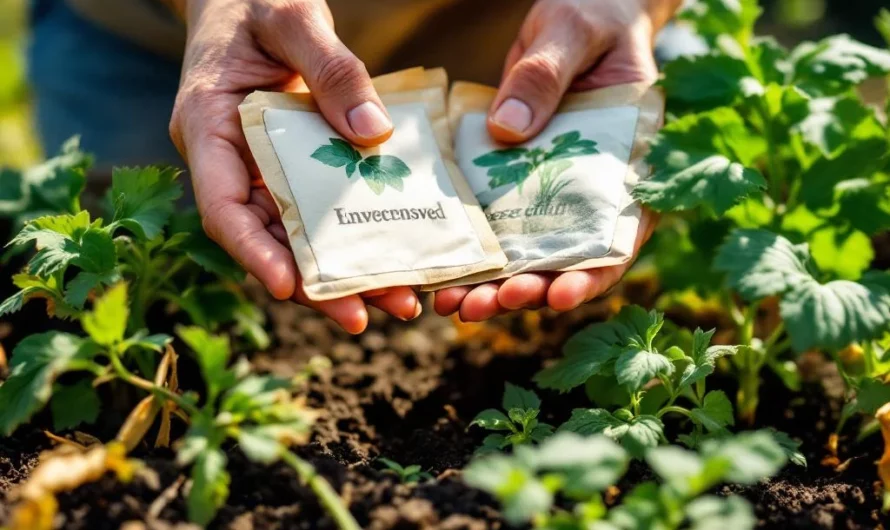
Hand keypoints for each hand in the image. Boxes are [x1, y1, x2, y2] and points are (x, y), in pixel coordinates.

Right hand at [169, 0, 419, 333]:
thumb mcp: (292, 16)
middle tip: (364, 316)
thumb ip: (330, 68)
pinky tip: (391, 258)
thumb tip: (371, 134)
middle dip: (313, 282)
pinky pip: (316, 208)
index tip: (290, 287)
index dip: (253, 253)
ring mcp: (257, 166)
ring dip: (340, 270)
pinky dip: (349, 235)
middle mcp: (228, 159)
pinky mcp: (288, 164)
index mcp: (206, 126)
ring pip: (295, 232)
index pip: (222, 206)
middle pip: (266, 236)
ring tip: (395, 301)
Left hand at [434, 0, 678, 320]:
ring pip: (532, 254)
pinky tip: (444, 276)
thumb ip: (546, 74)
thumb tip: (508, 129)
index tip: (560, 297)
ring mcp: (557, 188)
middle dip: (529, 290)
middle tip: (484, 307)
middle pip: (570, 258)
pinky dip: (478, 255)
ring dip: (497, 287)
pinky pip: (501, 225)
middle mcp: (597, 188)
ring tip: (455, 307)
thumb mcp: (574, 33)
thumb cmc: (593, 16)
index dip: (594, 273)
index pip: (622, 233)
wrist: (580, 13)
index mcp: (632, 161)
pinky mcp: (521, 179)